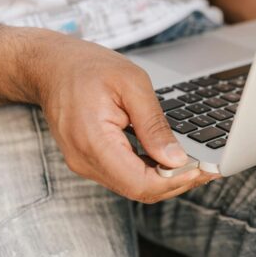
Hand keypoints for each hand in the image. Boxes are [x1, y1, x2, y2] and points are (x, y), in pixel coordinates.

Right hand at [33, 34, 217, 202]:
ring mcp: (83, 164)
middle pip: (139, 190)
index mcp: (93, 141)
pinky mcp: (88, 162)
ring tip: (192, 163)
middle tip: (205, 168)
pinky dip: (148, 172)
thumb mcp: (131, 84)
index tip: (201, 169)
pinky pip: (123, 176)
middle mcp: (84, 161)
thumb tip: (176, 159)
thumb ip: (154, 125)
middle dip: (175, 182)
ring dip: (164, 179)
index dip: (175, 181)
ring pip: (132, 187)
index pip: (140, 182)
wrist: (50, 66)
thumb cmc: (87, 67)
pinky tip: (167, 159)